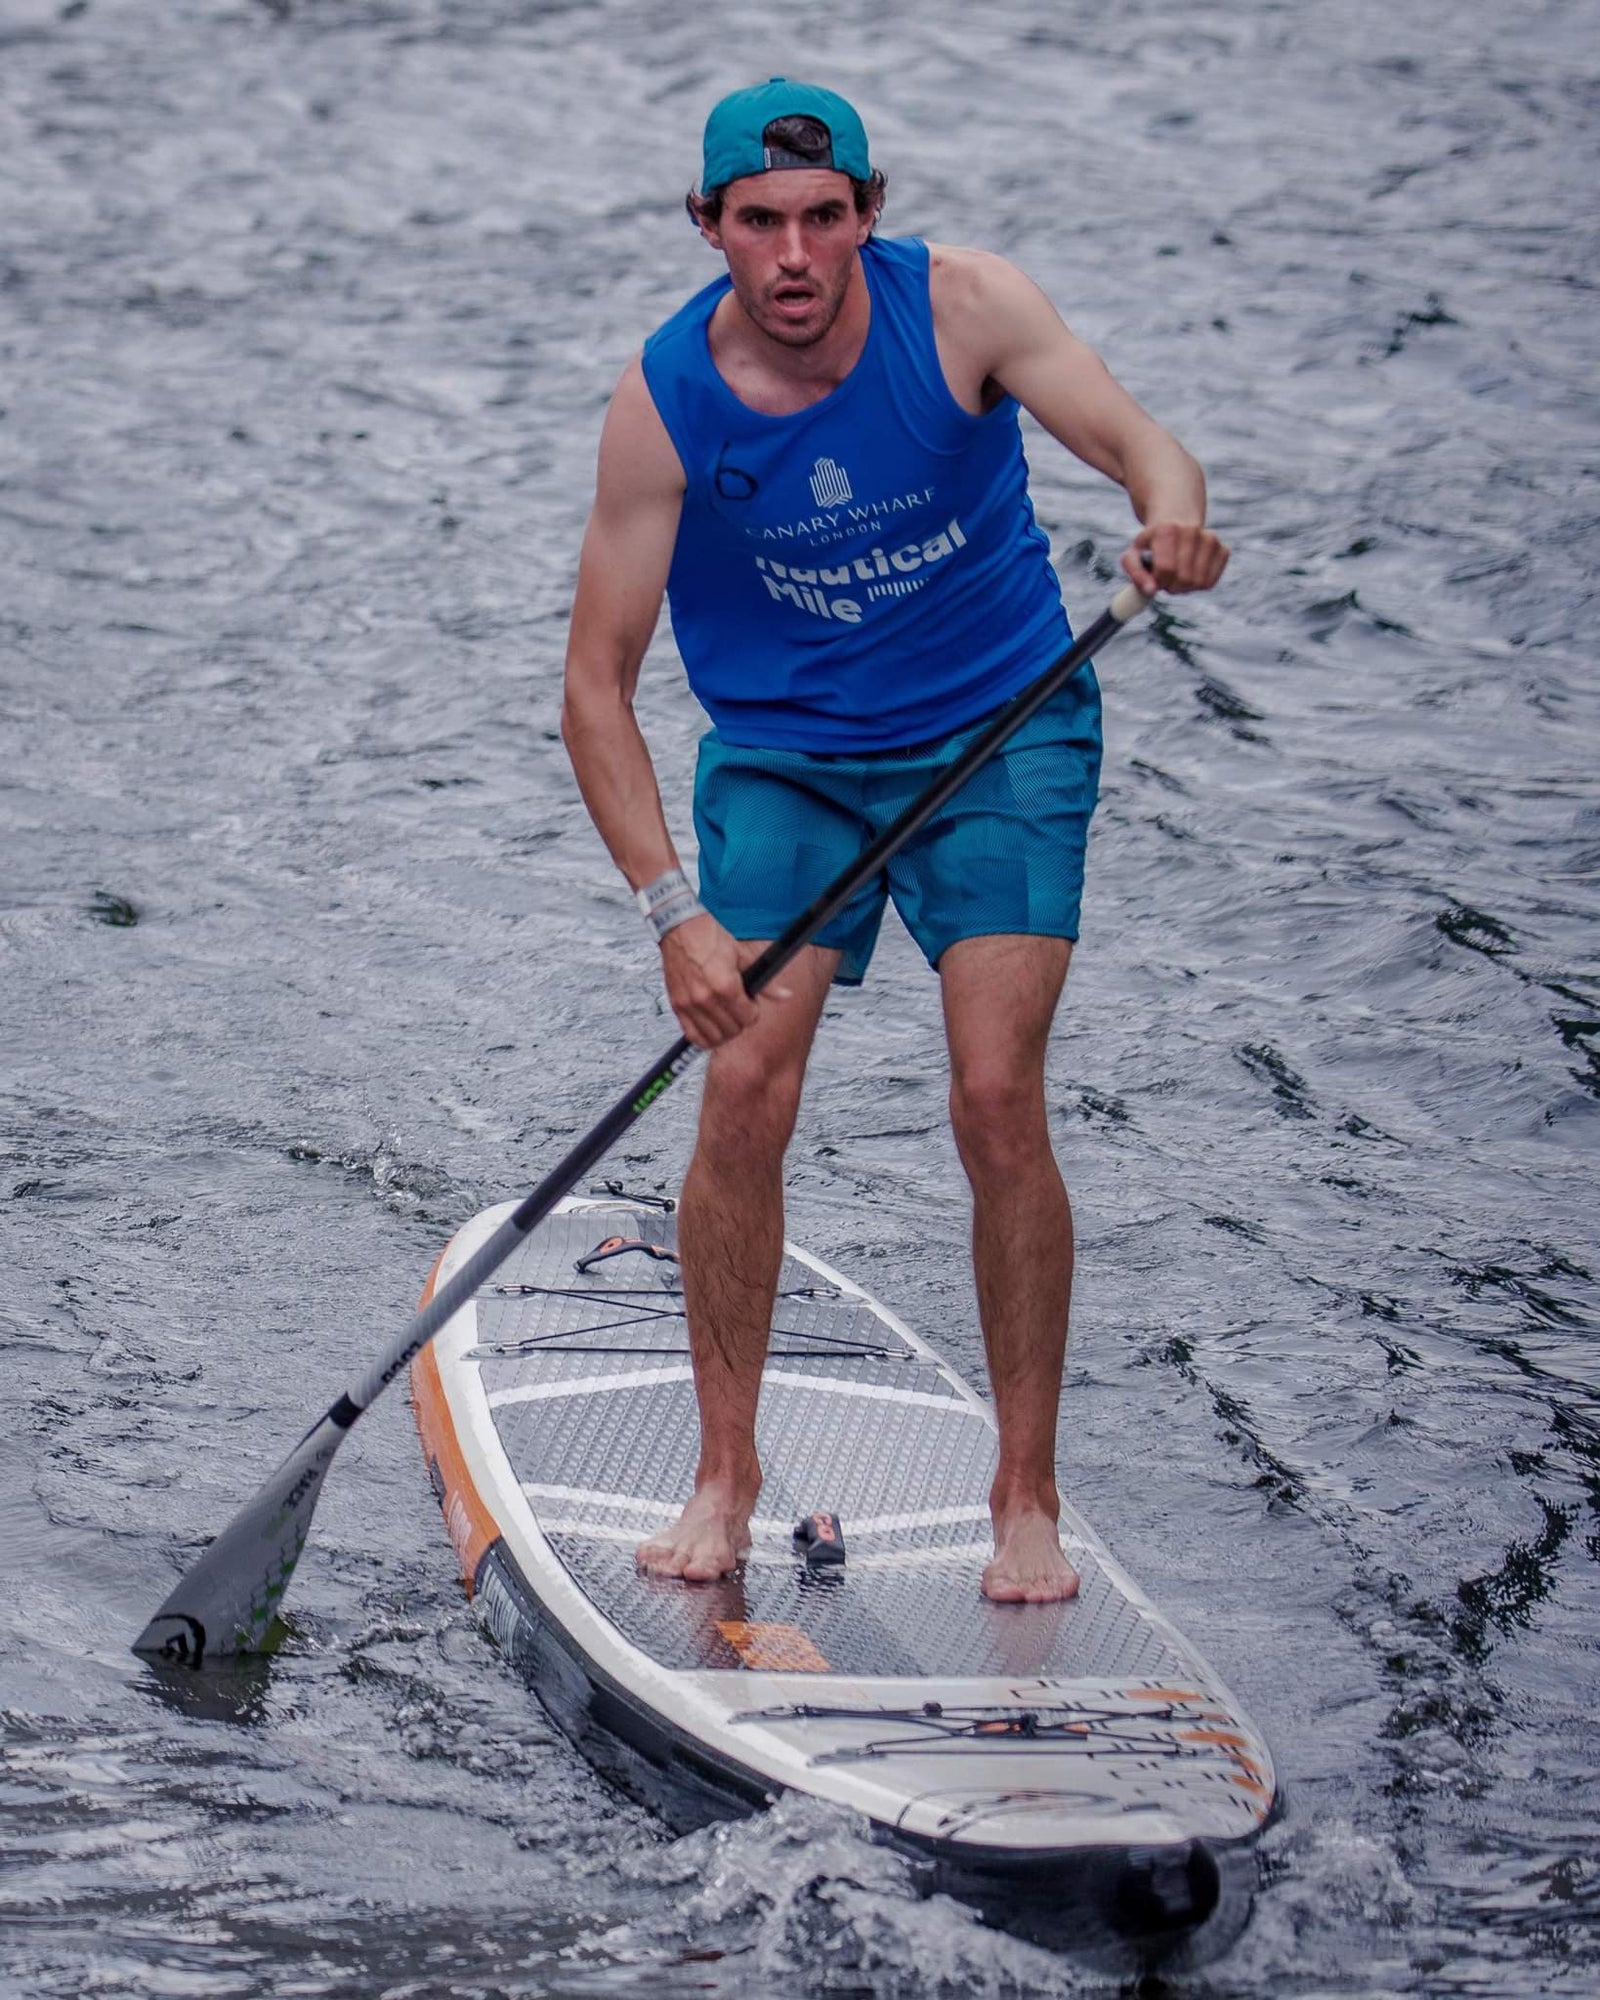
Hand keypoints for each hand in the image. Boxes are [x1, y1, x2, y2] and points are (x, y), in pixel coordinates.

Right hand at [660, 916, 783, 1048]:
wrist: (682, 929)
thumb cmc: (710, 938)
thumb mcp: (744, 957)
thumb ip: (765, 983)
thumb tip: (785, 996)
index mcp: (726, 985)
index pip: (748, 1018)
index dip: (753, 1012)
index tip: (751, 1004)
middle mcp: (706, 997)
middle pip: (732, 1030)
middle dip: (740, 1022)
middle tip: (739, 1009)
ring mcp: (689, 1004)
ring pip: (714, 1037)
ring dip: (724, 1032)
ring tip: (726, 1018)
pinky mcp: (677, 1006)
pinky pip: (692, 1035)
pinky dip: (704, 1037)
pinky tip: (710, 1028)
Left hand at [1122, 521, 1228, 594]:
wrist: (1175, 521)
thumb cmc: (1151, 544)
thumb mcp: (1133, 555)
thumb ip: (1136, 575)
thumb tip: (1151, 591)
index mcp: (1167, 529)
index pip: (1166, 569)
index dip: (1159, 580)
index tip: (1155, 575)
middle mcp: (1191, 530)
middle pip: (1183, 578)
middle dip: (1172, 585)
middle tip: (1166, 577)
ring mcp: (1210, 538)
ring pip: (1199, 582)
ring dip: (1185, 587)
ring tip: (1177, 573)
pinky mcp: (1223, 549)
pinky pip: (1211, 582)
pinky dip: (1199, 585)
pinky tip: (1191, 572)